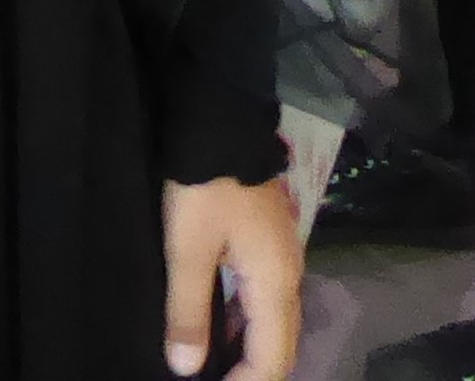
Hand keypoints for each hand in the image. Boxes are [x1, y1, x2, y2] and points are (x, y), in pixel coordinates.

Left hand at [163, 176, 301, 380]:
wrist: (220, 118)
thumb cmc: (204, 186)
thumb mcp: (186, 248)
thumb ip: (188, 311)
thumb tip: (186, 369)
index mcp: (275, 283)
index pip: (272, 358)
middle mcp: (288, 274)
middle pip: (280, 343)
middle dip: (251, 371)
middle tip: (212, 379)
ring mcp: (281, 254)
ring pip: (272, 319)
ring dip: (246, 345)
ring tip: (210, 360)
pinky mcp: (268, 239)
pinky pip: (263, 295)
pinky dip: (242, 318)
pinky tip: (214, 321)